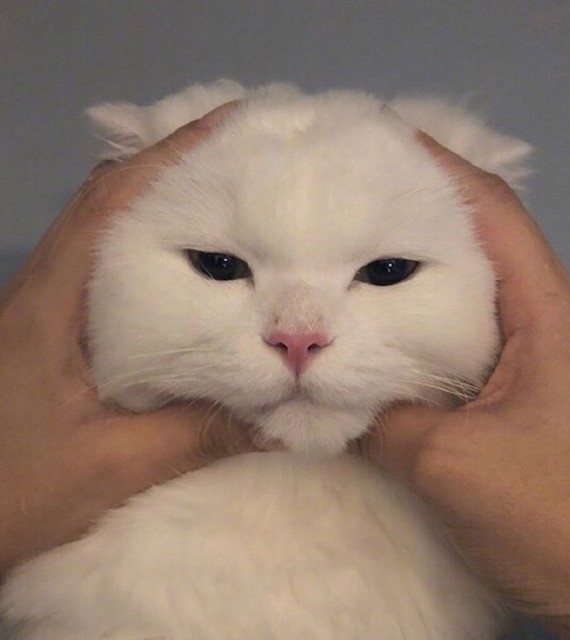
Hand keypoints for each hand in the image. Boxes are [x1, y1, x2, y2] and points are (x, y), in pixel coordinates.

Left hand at [0, 102, 255, 573]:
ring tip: (225, 207)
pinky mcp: (47, 333)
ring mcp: (43, 309)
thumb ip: (194, 436)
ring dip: (158, 207)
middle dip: (172, 170)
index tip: (231, 129)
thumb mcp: (108, 467)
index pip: (112, 200)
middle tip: (242, 166)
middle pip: (108, 201)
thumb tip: (280, 418)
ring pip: (103, 234)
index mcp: (51, 301)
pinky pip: (103, 273)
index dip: (170, 155)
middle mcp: (45, 288)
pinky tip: (186, 277)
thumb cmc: (10, 487)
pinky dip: (145, 252)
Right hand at [363, 131, 569, 639]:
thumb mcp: (453, 463)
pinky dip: (421, 332)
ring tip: (344, 263)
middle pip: (477, 243)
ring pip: (468, 297)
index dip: (433, 167)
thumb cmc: (561, 512)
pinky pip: (464, 345)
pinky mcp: (525, 398)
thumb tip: (320, 390)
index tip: (371, 146)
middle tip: (340, 206)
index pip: (489, 209)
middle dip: (412, 217)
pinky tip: (377, 341)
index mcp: (545, 309)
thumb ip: (382, 418)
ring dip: (414, 278)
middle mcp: (546, 320)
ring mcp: (538, 361)